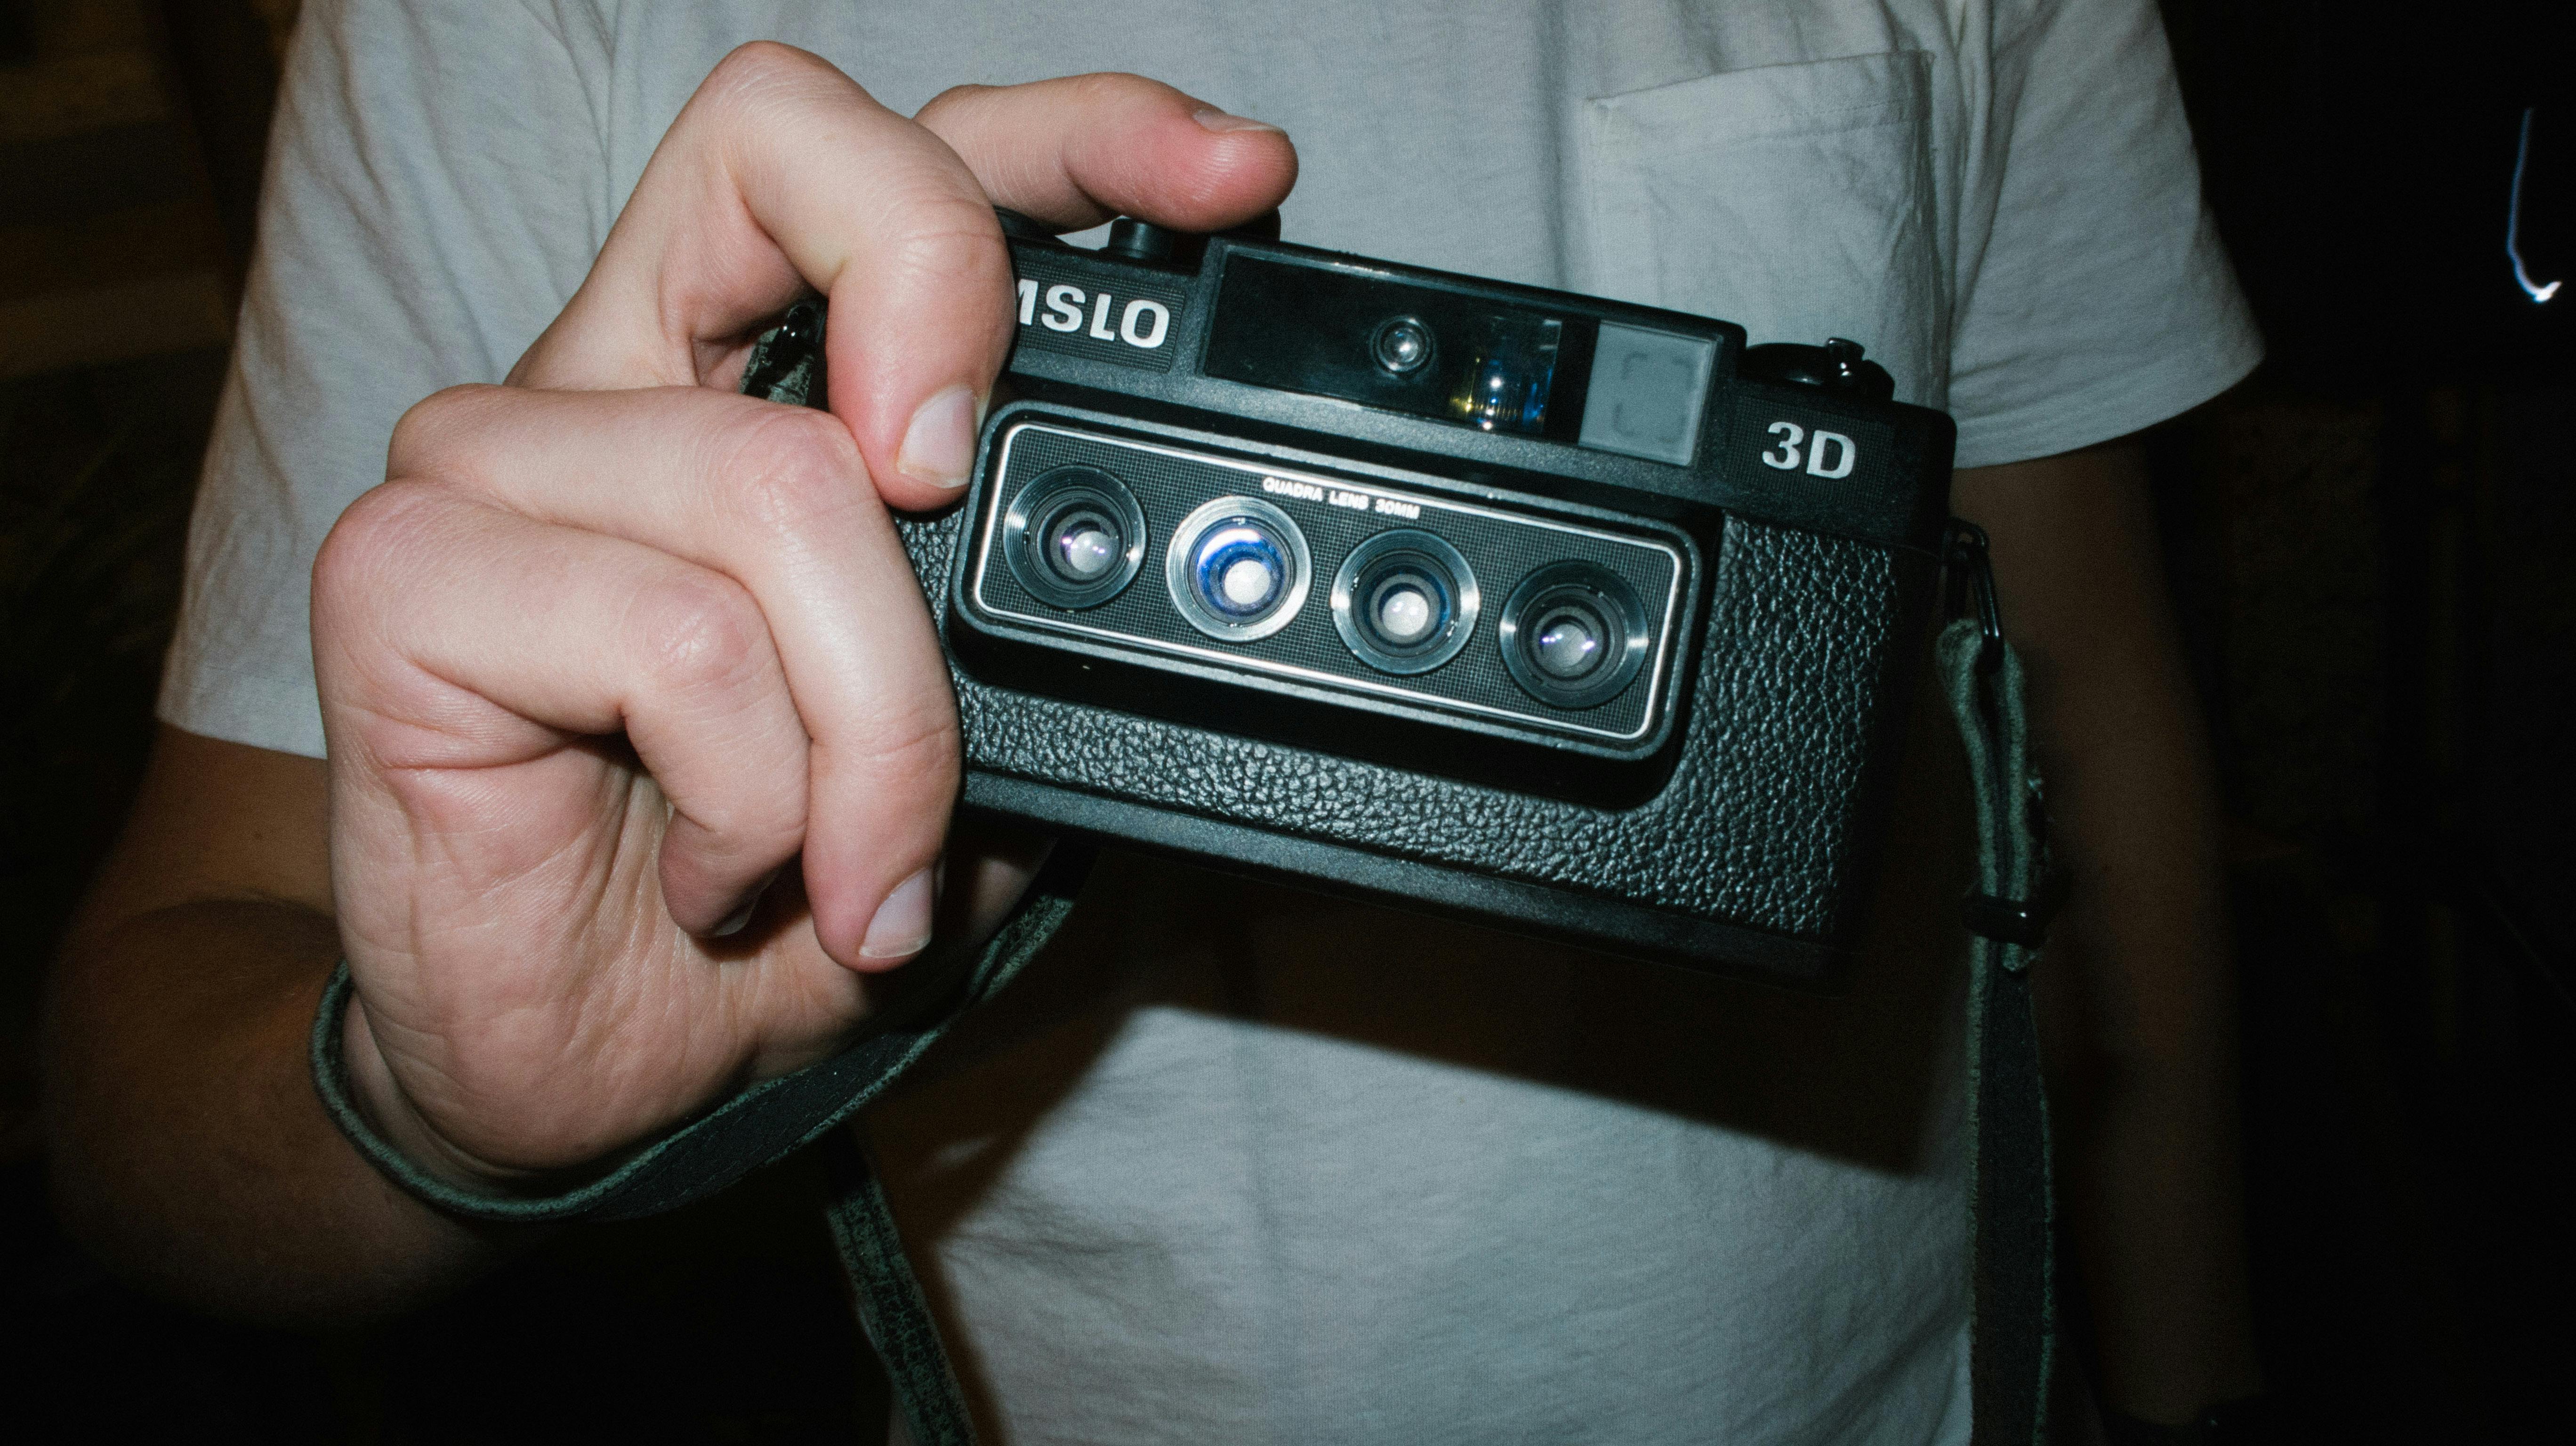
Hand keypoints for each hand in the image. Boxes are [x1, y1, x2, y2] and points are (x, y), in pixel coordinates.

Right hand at [309, 47, 1296, 1189]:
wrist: (587, 1064)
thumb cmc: (770, 891)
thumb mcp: (971, 743)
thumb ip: (1040, 616)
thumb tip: (1199, 549)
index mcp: (753, 375)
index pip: (890, 154)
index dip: (1069, 130)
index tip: (1228, 176)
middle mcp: (619, 377)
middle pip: (786, 151)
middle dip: (948, 297)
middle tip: (958, 486)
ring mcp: (494, 463)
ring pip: (782, 483)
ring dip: (878, 731)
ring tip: (858, 864)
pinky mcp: (403, 577)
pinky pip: (674, 632)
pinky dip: (758, 796)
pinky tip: (725, 875)